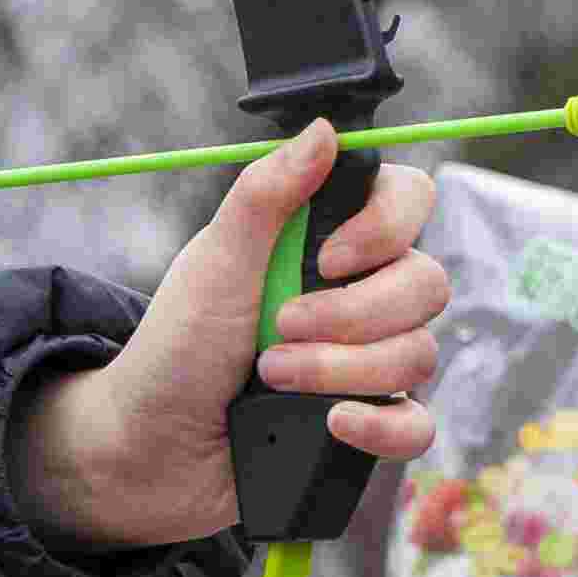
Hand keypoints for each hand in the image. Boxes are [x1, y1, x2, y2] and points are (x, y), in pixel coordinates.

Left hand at [13, 145, 449, 553]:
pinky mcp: (368, 427)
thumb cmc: (177, 347)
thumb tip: (325, 128)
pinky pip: (418, 426)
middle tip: (280, 327)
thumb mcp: (215, 262)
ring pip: (421, 352)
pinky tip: (331, 424)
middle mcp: (361, 296)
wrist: (151, 448)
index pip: (409, 201)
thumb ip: (267, 194)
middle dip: (353, 313)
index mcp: (327, 242)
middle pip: (426, 282)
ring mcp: (370, 363)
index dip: (385, 227)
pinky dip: (380, 426)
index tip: (324, 258)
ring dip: (342, 368)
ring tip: (272, 376)